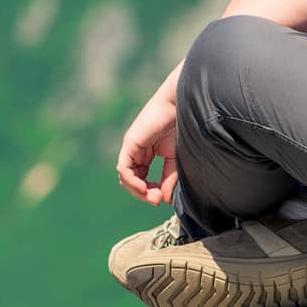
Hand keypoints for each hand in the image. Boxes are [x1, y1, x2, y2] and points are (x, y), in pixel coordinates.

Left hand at [116, 88, 178, 205]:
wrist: (182, 105)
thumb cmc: (181, 128)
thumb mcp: (175, 160)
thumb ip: (168, 180)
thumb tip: (163, 201)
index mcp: (145, 154)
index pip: (140, 179)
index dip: (148, 192)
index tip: (161, 199)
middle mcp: (136, 151)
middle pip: (130, 180)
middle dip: (142, 194)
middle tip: (156, 201)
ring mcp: (131, 147)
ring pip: (125, 176)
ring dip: (137, 190)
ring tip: (152, 196)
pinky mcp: (130, 143)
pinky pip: (124, 168)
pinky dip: (132, 181)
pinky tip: (145, 187)